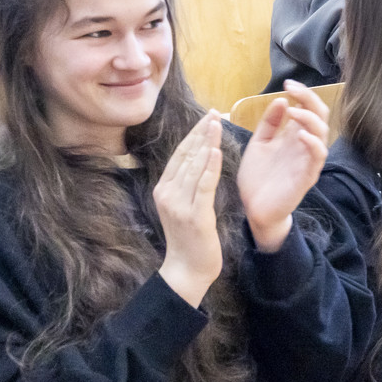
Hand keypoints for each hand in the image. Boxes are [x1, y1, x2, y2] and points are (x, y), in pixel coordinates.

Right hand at [154, 112, 225, 305]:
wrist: (187, 269)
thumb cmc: (190, 237)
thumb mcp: (184, 205)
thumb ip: (188, 183)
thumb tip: (200, 157)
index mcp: (164, 189)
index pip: (179, 154)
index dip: (194, 134)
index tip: (208, 116)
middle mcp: (167, 193)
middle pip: (186, 155)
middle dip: (201, 132)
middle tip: (215, 112)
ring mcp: (179, 204)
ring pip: (194, 166)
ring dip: (206, 142)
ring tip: (217, 123)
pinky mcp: (194, 215)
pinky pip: (203, 186)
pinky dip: (210, 167)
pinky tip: (216, 150)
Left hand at [236, 81, 329, 252]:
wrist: (253, 209)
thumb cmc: (257, 178)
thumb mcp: (258, 144)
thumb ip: (269, 124)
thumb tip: (282, 100)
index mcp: (294, 136)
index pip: (308, 108)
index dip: (302, 93)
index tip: (287, 83)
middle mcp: (305, 145)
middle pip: (320, 115)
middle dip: (309, 98)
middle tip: (293, 89)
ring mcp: (308, 160)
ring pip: (322, 133)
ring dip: (310, 119)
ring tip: (293, 112)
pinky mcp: (307, 176)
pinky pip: (317, 156)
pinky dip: (312, 142)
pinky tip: (300, 135)